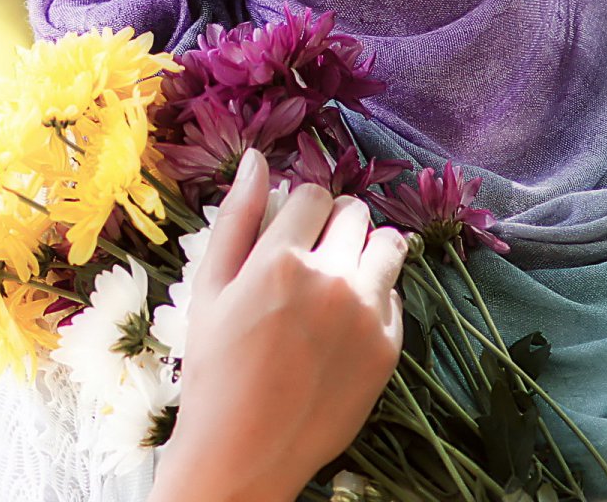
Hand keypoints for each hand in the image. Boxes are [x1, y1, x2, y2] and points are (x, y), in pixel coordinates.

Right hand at [149, 147, 407, 501]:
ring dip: (367, 248)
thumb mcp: (209, 287)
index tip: (289, 230)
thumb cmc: (214, 366)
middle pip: (355, 213)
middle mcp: (332, 278)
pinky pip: (397, 296)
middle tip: (312, 254)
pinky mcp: (388, 348)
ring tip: (341, 274)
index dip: (299, 207)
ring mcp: (366, 315)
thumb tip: (254, 158)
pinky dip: (375, 296)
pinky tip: (343, 321)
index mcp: (281, 258)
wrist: (246, 447)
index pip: (312, 193)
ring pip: (390, 246)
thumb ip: (235, 217)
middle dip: (334, 223)